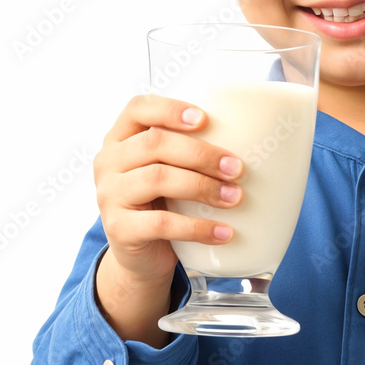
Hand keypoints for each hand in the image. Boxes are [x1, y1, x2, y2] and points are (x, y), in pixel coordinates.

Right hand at [92, 93, 243, 342]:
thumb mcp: (169, 169)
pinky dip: (198, 227)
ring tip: (235, 198)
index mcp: (121, 137)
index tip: (205, 119)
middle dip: (201, 153)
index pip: (138, 107)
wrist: (140, 256)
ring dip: (203, 187)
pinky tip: (224, 232)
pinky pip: (162, 224)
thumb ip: (189, 149)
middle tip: (237, 168)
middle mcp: (108, 161)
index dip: (170, 108)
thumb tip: (256, 137)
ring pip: (158, 179)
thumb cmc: (163, 201)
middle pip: (154, 143)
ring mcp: (109, 195)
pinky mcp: (118, 230)